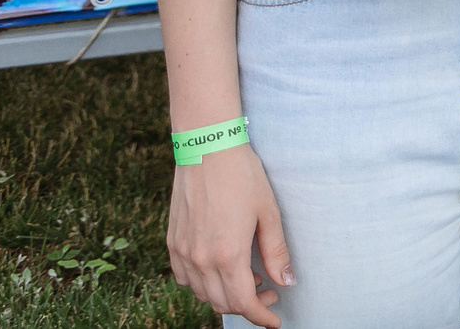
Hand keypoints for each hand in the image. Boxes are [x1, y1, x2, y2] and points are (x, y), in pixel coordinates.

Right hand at [169, 147, 290, 327]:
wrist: (206, 148)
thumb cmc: (243, 176)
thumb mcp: (269, 212)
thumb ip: (276, 252)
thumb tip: (286, 282)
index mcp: (227, 254)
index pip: (243, 303)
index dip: (260, 317)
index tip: (275, 322)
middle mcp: (200, 259)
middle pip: (222, 303)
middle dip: (248, 305)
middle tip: (269, 290)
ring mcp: (183, 252)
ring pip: (202, 293)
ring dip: (226, 295)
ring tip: (251, 276)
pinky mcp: (172, 243)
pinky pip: (185, 278)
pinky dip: (204, 284)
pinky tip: (222, 268)